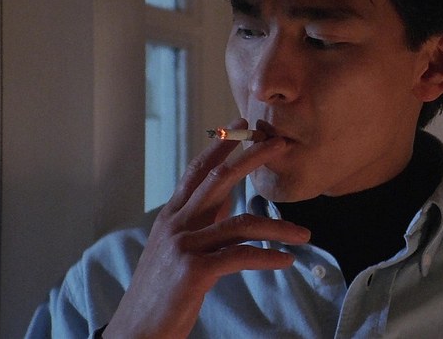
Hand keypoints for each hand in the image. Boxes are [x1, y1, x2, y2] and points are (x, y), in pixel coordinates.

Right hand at [103, 119, 310, 338]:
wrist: (137, 331)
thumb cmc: (162, 291)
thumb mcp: (176, 248)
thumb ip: (200, 221)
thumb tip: (228, 195)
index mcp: (172, 216)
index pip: (198, 171)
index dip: (221, 146)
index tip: (243, 124)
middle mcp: (176, 224)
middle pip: (220, 180)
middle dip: (252, 158)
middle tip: (280, 143)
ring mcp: (184, 245)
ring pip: (241, 223)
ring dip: (279, 228)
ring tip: (305, 235)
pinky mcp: (194, 271)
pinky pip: (240, 256)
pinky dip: (268, 258)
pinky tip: (286, 261)